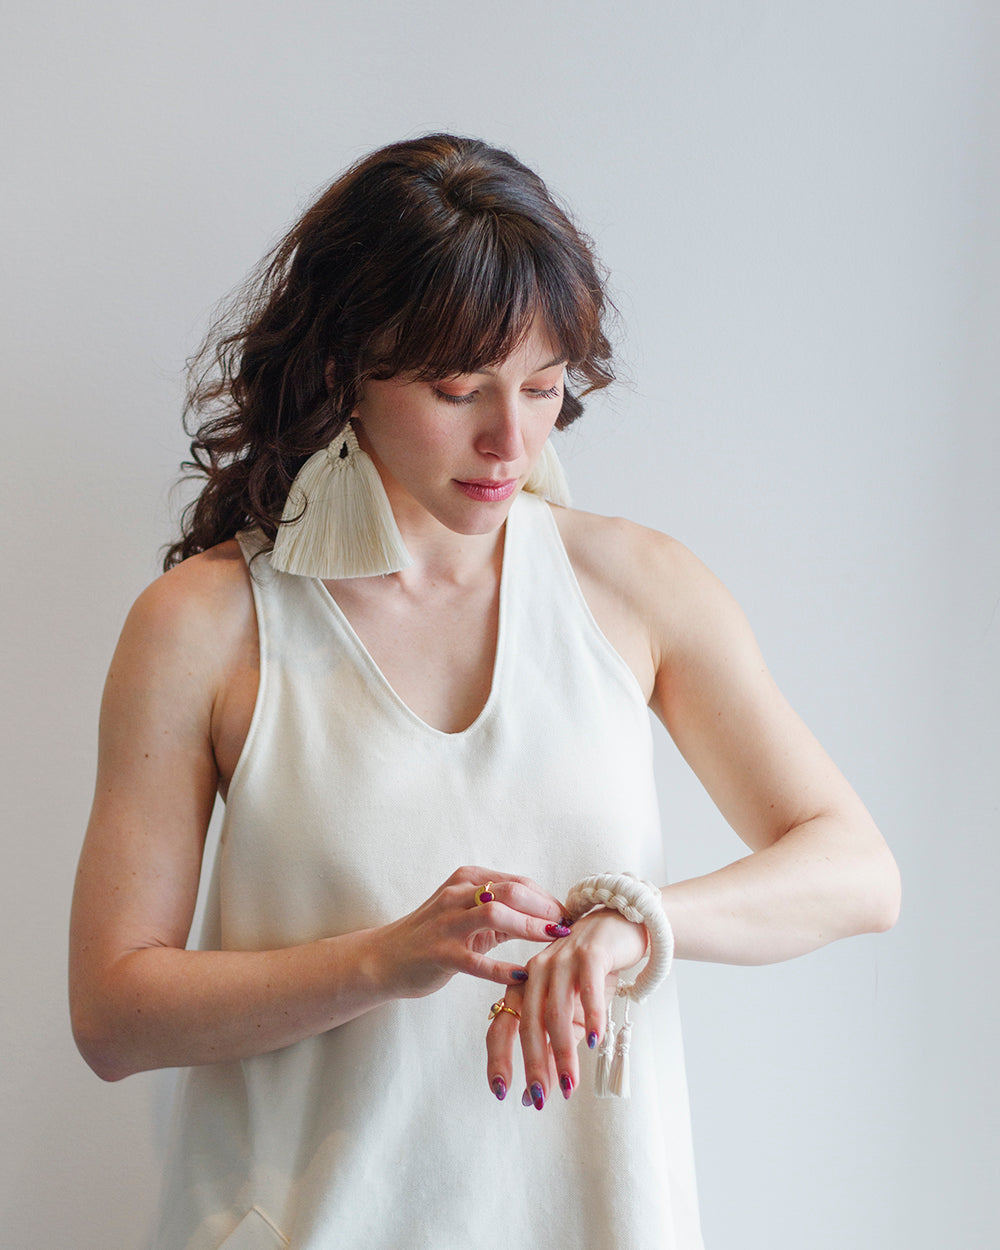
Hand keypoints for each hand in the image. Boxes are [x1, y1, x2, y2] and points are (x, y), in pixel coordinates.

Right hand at [373, 866, 569, 1000]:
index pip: (517, 882)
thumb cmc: (434, 936)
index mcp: (467, 880)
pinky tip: (523, 975)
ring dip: (529, 926)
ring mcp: (446, 923)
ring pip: (494, 914)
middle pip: (510, 891)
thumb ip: (503, 912)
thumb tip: (548, 916)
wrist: (385, 958)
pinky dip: (502, 968)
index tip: (568, 916)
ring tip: (552, 941)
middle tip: (567, 927)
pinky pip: (476, 960)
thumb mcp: (468, 914)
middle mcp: (456, 894)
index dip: (547, 898)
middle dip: (544, 908)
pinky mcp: (439, 953)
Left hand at [485, 908, 646, 1106]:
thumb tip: (531, 1096)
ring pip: (556, 1011)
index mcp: (524, 984)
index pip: (502, 1023)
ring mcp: (561, 960)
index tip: (502, 1092)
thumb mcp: (571, 1015)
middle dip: (532, 1063)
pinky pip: (588, 989)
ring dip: (562, 1052)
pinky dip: (591, 1016)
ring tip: (569, 1084)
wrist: (619, 927)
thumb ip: (552, 1049)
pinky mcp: (590, 953)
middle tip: (538, 1098)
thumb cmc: (591, 976)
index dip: (499, 1057)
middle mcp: (536, 971)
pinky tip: (595, 1040)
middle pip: (527, 1022)